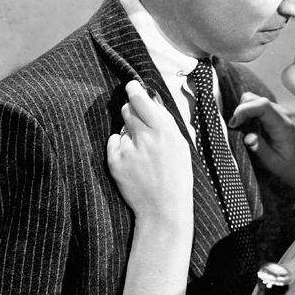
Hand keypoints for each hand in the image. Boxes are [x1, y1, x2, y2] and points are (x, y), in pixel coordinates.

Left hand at [107, 80, 193, 225]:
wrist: (164, 208)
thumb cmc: (176, 176)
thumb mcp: (181, 145)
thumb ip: (165, 122)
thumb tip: (151, 101)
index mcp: (165, 131)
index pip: (141, 99)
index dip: (134, 90)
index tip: (132, 86)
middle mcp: (145, 137)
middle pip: (128, 109)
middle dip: (133, 113)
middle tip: (141, 128)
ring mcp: (128, 149)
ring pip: (122, 128)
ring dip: (128, 134)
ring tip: (141, 153)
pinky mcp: (115, 161)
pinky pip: (113, 142)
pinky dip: (120, 148)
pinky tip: (132, 162)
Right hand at [229, 92, 294, 198]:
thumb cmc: (287, 169)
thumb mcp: (274, 164)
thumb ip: (261, 150)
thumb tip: (247, 137)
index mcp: (283, 126)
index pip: (263, 106)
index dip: (244, 110)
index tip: (233, 124)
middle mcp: (281, 114)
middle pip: (254, 99)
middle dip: (240, 111)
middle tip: (234, 129)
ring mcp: (277, 112)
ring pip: (252, 100)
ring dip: (242, 113)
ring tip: (242, 131)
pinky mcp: (272, 114)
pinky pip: (254, 107)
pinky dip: (246, 115)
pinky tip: (247, 130)